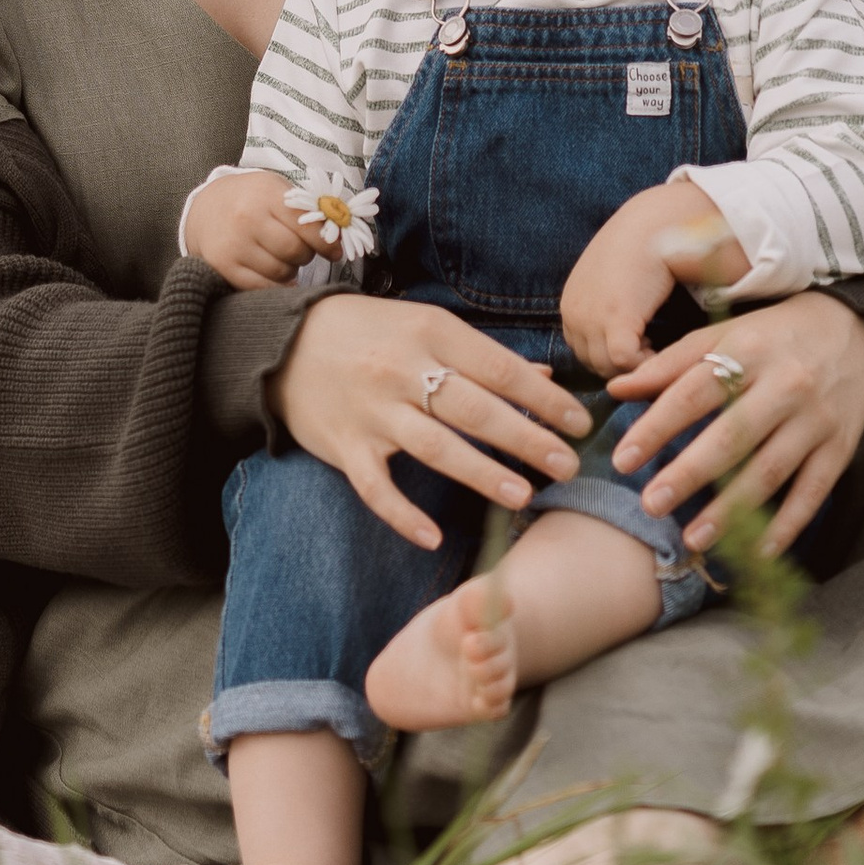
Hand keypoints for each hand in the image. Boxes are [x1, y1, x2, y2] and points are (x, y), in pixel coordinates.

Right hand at [183, 169, 324, 287]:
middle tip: (302, 251)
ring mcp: (234, 245)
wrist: (206, 207)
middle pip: (295, 252)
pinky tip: (275, 274)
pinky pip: (262, 287)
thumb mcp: (277, 191)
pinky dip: (275, 285)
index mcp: (266, 194)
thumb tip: (340, 237)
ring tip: (282, 258)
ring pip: (281, 273)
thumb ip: (308, 210)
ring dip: (290, 271)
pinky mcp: (224, 267)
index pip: (307, 224)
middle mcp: (247, 219)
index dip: (326, 242)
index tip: (335, 251)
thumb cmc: (251, 199)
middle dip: (306, 255)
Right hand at [272, 294, 594, 551]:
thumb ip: (481, 355)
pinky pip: (377, 487)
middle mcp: (403, 369)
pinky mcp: (344, 446)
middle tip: (567, 466)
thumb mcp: (425, 326)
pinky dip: (403, 515)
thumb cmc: (369, 333)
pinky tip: (433, 538)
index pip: (500, 368)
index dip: (544, 398)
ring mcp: (372, 410)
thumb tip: (544, 375)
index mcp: (430, 331)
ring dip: (481, 472)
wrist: (284, 343)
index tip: (580, 423)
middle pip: (475, 409)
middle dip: (527, 439)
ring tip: (522, 495)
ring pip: (435, 447)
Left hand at [559, 179, 749, 376]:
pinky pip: (627, 363)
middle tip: (648, 350)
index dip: (610, 355)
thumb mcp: (609, 281)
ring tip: (654, 345)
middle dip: (621, 365)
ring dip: (634, 364)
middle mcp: (574, 314)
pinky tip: (658, 346)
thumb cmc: (639, 248)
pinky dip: (645, 362)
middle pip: (594, 364)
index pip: (584, 351)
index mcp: (571, 305)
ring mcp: (590, 319)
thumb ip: (603, 308)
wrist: (652, 223)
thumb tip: (618, 341)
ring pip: (610, 368)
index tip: (636, 344)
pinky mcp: (614, 321)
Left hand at [605, 290, 863, 559]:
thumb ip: (671, 363)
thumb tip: (615, 388)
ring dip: (730, 512)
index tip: (623, 460)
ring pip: (768, 472)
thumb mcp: (725, 334)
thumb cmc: (775, 334)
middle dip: (688, 475)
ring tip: (692, 539)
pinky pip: (811, 493)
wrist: (855, 329)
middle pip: (731, 437)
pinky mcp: (840, 448)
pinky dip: (786, 526)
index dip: (657, 426)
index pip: (694, 393)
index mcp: (748, 350)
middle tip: (651, 506)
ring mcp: (815, 420)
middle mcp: (784, 385)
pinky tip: (757, 552)